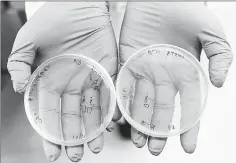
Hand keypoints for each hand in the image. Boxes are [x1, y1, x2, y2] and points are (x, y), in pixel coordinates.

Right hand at [7, 2, 120, 161]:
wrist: (78, 5)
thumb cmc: (52, 19)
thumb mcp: (29, 41)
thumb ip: (20, 64)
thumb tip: (17, 87)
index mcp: (52, 81)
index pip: (50, 113)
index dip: (50, 133)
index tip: (53, 152)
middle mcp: (72, 84)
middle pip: (73, 116)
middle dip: (74, 137)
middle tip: (76, 156)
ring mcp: (91, 78)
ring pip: (93, 109)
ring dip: (95, 128)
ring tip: (96, 146)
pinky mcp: (108, 70)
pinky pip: (111, 92)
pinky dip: (112, 107)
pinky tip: (112, 122)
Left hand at [119, 2, 232, 154]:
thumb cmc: (188, 10)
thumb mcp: (211, 33)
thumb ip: (220, 57)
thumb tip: (220, 84)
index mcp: (184, 73)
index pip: (188, 107)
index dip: (189, 127)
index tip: (188, 146)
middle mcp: (164, 76)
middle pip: (161, 109)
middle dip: (158, 130)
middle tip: (154, 149)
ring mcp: (144, 69)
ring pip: (140, 101)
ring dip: (138, 121)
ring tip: (136, 140)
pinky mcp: (127, 61)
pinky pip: (122, 84)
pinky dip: (120, 100)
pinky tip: (118, 116)